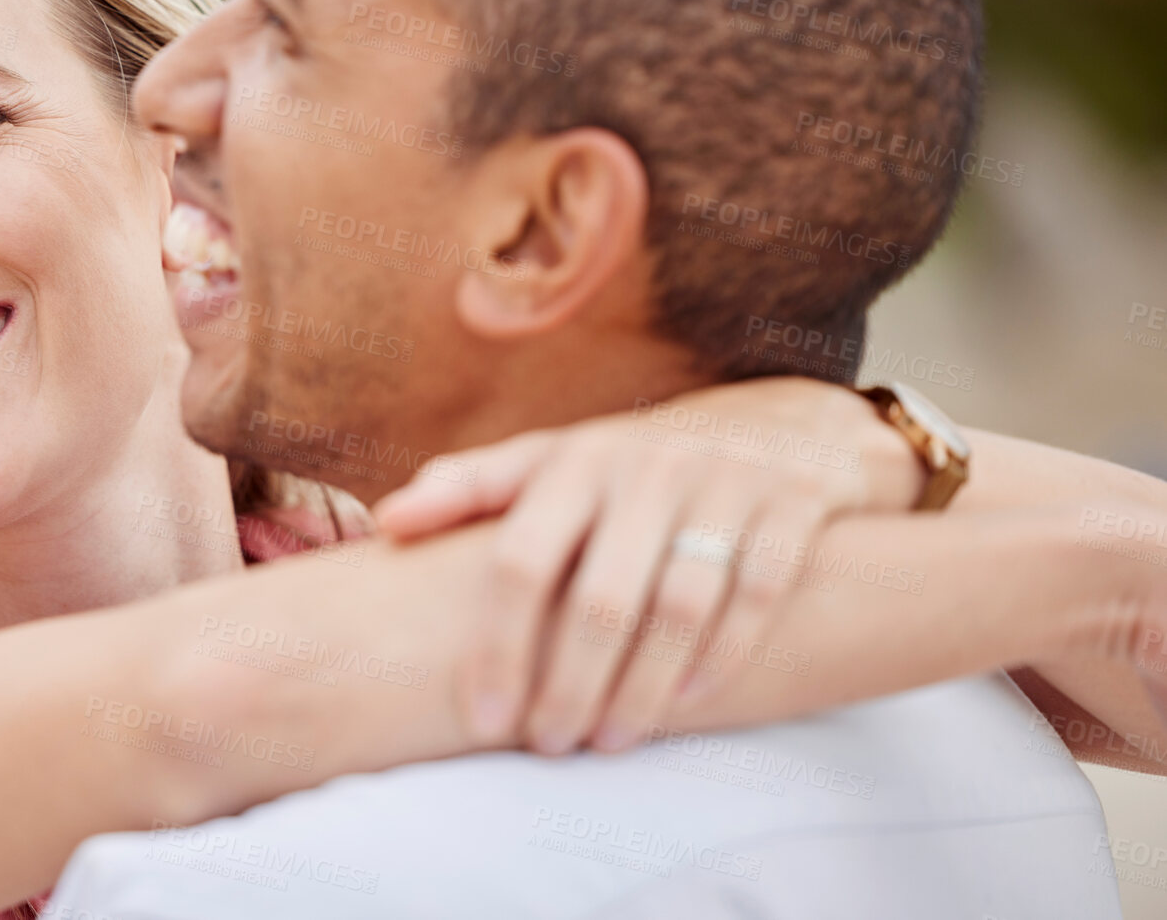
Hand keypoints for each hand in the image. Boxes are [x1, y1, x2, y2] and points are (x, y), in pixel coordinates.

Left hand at [372, 377, 922, 753]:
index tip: (483, 719)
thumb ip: (469, 489)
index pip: (519, 562)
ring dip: (642, 688)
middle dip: (569, 687)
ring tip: (610, 741)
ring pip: (679, 606)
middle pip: (599, 600)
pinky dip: (723, 654)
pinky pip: (755, 592)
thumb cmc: (628, 467)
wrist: (773, 427)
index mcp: (572, 460)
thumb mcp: (550, 462)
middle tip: (549, 746)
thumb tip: (385, 524)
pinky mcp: (788, 505)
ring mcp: (721, 482)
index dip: (497, 648)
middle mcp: (644, 466)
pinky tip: (688, 702)